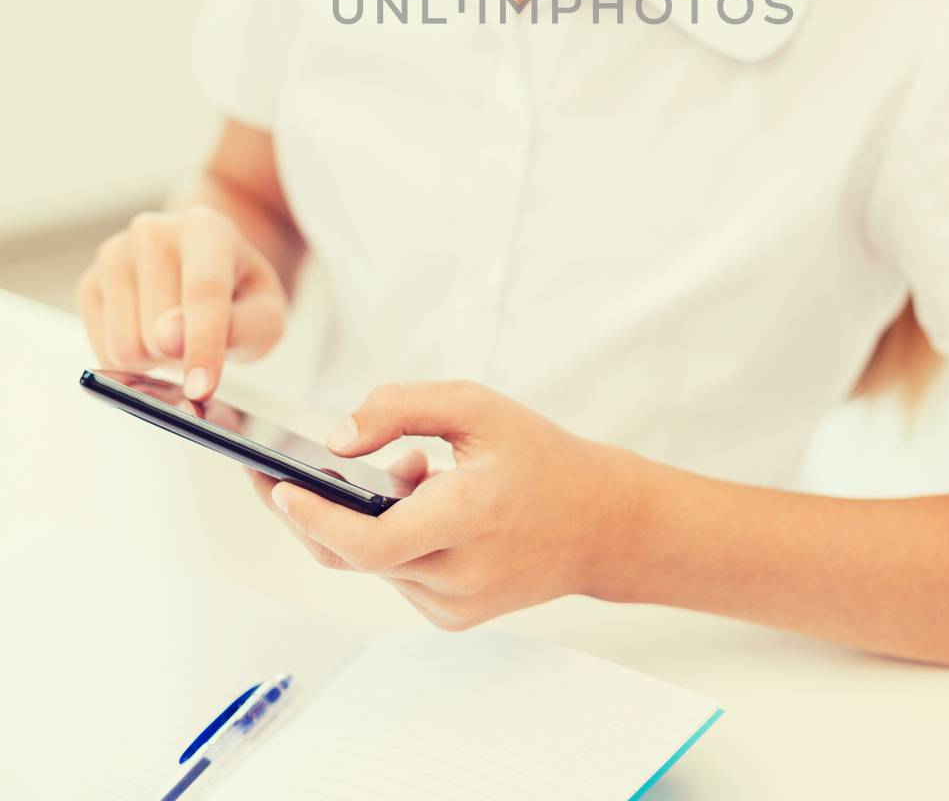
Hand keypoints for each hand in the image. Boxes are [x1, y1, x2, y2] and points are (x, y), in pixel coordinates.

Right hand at [76, 206, 287, 400]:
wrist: (208, 269)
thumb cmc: (240, 294)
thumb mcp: (265, 314)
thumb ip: (238, 327)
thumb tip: (169, 339)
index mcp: (205, 228)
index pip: (204, 293)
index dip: (203, 346)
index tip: (201, 389)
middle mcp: (153, 231)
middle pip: (158, 332)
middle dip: (181, 355)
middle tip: (198, 338)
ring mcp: (115, 254)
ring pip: (125, 346)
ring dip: (154, 360)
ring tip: (174, 335)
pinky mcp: (89, 282)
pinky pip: (103, 352)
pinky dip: (131, 360)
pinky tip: (148, 334)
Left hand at [246, 380, 640, 629]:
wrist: (602, 524)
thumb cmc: (540, 457)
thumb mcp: (478, 407)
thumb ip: (401, 408)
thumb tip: (336, 440)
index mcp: (469, 519)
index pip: (372, 542)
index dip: (316, 519)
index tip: (276, 486)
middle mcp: (458, 575)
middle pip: (354, 555)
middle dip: (309, 513)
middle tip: (269, 473)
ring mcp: (453, 606)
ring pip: (373, 564)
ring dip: (364, 517)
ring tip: (411, 466)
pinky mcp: (451, 618)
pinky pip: (396, 575)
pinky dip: (390, 536)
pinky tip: (424, 498)